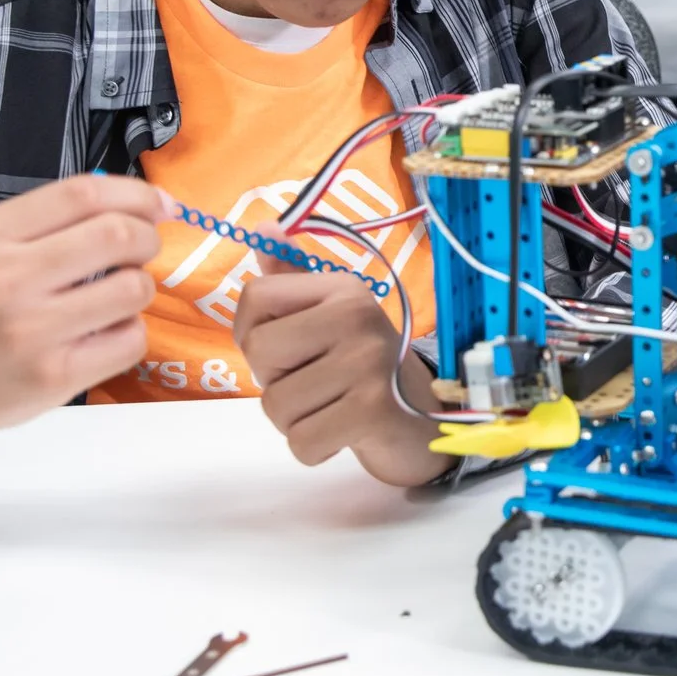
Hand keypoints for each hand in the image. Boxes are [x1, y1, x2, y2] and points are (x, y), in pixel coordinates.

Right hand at [0, 174, 168, 459]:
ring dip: (140, 287)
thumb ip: (54, 222)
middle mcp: (6, 280)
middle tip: (141, 250)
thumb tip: (149, 204)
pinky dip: (130, 331)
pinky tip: (104, 332)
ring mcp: (30, 332)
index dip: (136, 194)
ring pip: (132, 288)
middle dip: (146, 238)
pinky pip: (130, 339)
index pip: (82, 194)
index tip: (160, 205)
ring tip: (116, 294)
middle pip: (116, 235)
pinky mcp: (53, 376)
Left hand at [234, 271, 443, 485]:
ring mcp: (369, 364)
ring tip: (332, 408)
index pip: (256, 297)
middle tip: (317, 382)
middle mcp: (359, 317)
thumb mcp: (330, 316)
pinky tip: (341, 433)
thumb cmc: (363, 367)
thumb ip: (291, 279)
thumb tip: (264, 229)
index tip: (286, 347)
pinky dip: (313, 447)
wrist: (424, 420)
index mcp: (345, 288)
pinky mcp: (374, 411)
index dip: (252, 332)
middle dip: (275, 380)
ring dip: (294, 420)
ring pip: (276, 405)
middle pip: (259, 352)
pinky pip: (301, 440)